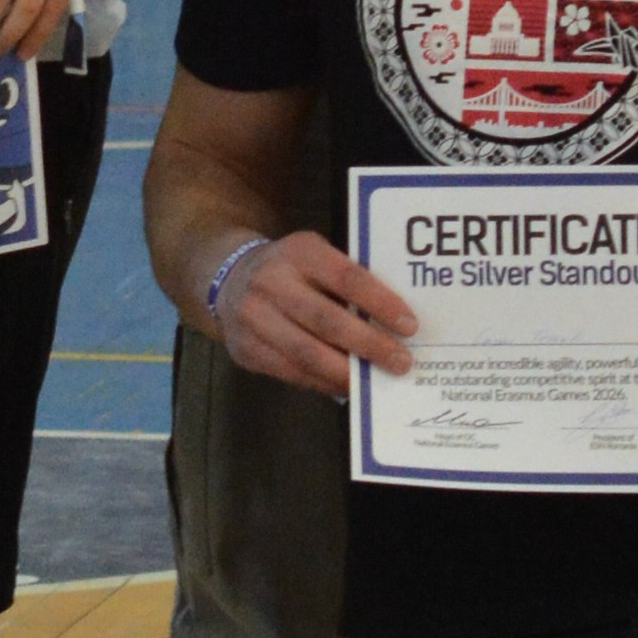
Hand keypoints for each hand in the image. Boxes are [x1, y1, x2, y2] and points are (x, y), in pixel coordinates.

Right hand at [209, 229, 414, 397]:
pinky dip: (324, 382)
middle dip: (369, 345)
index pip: (346, 277)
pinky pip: (291, 372)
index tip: (409, 325)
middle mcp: (271, 282)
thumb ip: (346, 283)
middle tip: (401, 361)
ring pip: (307, 353)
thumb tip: (394, 324)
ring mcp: (254, 317)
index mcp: (299, 252)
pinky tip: (347, 386)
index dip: (380, 302)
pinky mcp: (246, 349)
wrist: (227, 277)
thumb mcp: (316, 258)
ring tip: (376, 380)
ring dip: (347, 372)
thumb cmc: (292, 269)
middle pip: (327, 320)